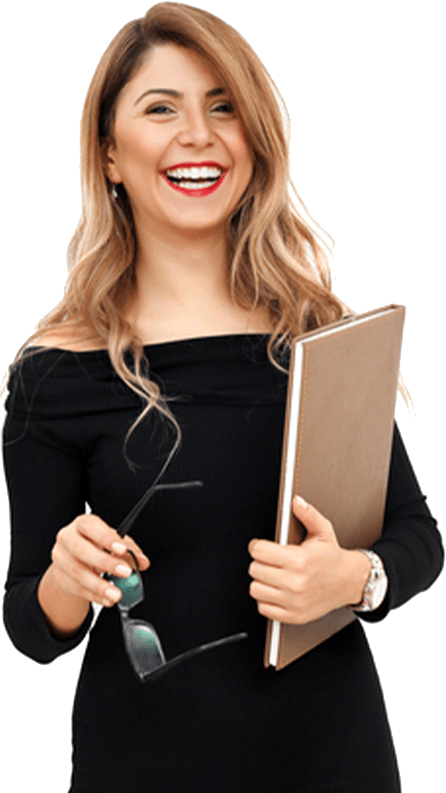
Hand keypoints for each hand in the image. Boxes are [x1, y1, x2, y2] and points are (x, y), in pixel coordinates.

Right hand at [49, 514, 150, 607]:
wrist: (74, 559)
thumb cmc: (96, 546)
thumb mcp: (114, 543)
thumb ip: (130, 550)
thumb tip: (143, 561)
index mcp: (82, 524)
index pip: (90, 526)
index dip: (106, 537)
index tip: (122, 549)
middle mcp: (67, 538)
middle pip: (81, 550)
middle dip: (105, 562)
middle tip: (126, 573)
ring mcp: (60, 558)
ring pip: (78, 573)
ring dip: (100, 585)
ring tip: (117, 594)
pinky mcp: (59, 577)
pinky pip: (76, 588)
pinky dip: (94, 595)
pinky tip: (107, 599)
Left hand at [248, 496, 370, 623]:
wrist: (350, 582)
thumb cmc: (333, 557)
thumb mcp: (323, 531)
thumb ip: (307, 513)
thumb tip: (295, 500)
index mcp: (299, 560)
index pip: (259, 551)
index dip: (257, 545)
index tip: (261, 546)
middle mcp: (295, 582)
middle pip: (254, 569)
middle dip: (259, 562)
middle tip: (270, 560)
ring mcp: (293, 601)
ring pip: (255, 589)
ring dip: (261, 581)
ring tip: (273, 574)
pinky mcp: (293, 616)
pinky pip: (264, 608)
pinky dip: (266, 599)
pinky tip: (277, 590)